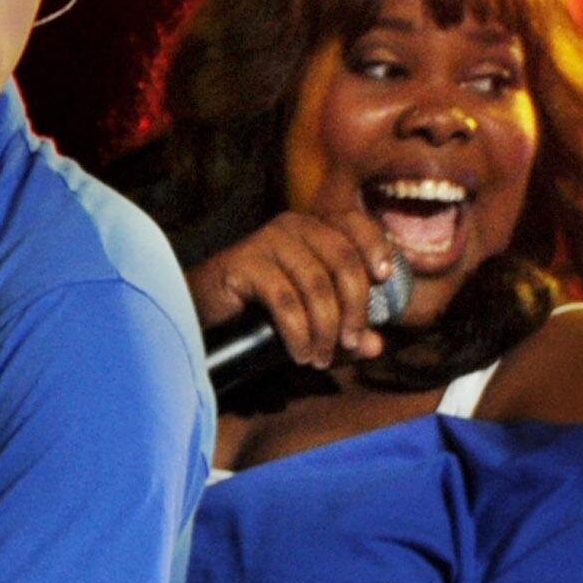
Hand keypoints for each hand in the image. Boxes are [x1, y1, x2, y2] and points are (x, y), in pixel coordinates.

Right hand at [187, 208, 400, 370]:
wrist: (199, 313)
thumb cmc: (258, 312)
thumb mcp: (310, 318)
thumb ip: (344, 329)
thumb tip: (377, 346)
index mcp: (313, 228)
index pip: (355, 224)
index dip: (375, 248)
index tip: (383, 281)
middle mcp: (292, 226)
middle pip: (343, 260)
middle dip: (353, 308)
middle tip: (349, 344)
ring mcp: (267, 241)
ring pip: (316, 284)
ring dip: (325, 328)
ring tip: (320, 358)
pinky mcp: (243, 263)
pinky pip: (285, 299)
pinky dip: (298, 331)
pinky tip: (299, 353)